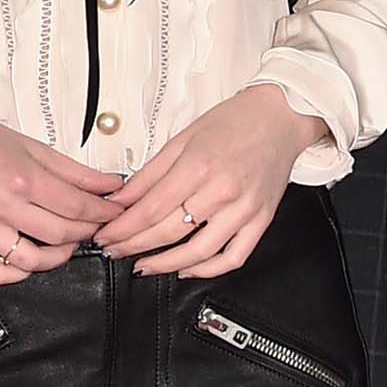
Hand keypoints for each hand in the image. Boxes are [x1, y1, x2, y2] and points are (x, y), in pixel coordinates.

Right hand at [0, 120, 121, 284]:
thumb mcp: (31, 147)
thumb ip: (73, 170)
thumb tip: (109, 184)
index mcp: (20, 177)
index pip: (76, 205)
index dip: (102, 211)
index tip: (113, 212)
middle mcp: (0, 205)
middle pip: (60, 233)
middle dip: (87, 232)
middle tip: (94, 226)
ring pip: (32, 259)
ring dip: (59, 257)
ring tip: (67, 245)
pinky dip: (20, 274)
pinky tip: (32, 260)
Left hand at [99, 83, 330, 276]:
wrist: (280, 117)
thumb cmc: (234, 122)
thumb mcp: (183, 139)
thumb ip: (149, 174)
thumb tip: (120, 200)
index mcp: (199, 166)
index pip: (151, 209)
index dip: (123, 228)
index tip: (107, 236)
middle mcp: (223, 190)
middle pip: (169, 231)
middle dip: (134, 246)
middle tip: (115, 251)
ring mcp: (244, 209)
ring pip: (199, 251)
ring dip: (165, 264)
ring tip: (144, 266)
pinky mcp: (261, 221)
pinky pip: (233, 257)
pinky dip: (207, 270)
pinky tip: (187, 269)